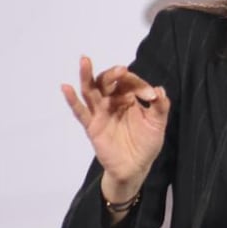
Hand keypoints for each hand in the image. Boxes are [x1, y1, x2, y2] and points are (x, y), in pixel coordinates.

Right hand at [61, 56, 170, 201]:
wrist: (136, 167)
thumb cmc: (146, 144)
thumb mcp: (157, 124)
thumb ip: (160, 107)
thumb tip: (159, 90)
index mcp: (129, 98)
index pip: (130, 83)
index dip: (139, 85)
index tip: (151, 96)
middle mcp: (112, 101)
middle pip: (107, 82)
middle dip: (113, 74)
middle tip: (121, 70)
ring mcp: (100, 112)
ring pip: (90, 91)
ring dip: (86, 75)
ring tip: (84, 60)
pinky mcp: (92, 126)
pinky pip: (80, 112)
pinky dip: (72, 100)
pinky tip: (66, 87)